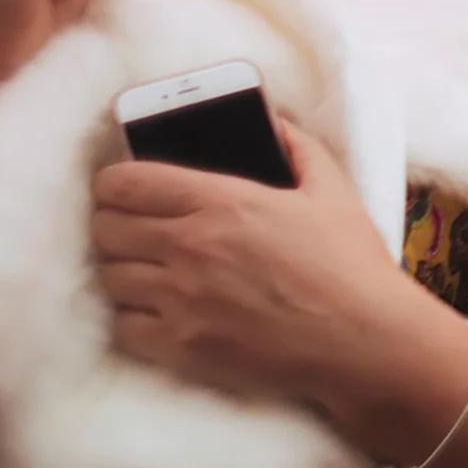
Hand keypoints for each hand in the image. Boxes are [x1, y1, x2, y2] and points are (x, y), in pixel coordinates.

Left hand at [91, 121, 425, 404]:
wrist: (362, 340)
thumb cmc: (350, 264)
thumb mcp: (332, 189)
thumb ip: (297, 146)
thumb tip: (273, 121)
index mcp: (223, 201)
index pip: (126, 182)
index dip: (114, 182)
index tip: (121, 187)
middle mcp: (190, 246)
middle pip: (106, 229)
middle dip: (115, 223)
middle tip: (138, 228)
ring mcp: (181, 300)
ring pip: (110, 277)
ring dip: (127, 270)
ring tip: (152, 271)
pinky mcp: (180, 346)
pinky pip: (123, 325)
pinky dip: (135, 316)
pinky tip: (162, 310)